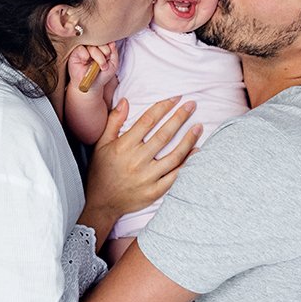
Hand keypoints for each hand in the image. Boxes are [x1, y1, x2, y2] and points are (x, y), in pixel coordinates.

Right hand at [68, 42, 118, 93]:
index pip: (106, 40)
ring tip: (98, 66)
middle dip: (105, 52)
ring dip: (98, 57)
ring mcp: (84, 48)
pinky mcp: (75, 52)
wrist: (91, 86)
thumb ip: (114, 53)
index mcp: (101, 46)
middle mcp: (93, 46)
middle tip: (104, 65)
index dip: (109, 48)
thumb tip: (111, 42)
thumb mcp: (113, 65)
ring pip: (92, 46)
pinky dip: (85, 56)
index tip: (109, 58)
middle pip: (99, 41)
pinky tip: (85, 62)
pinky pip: (81, 49)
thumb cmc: (101, 75)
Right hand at [80, 96, 201, 243]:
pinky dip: (188, 163)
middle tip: (192, 105)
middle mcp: (137, 160)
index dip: (163, 107)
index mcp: (124, 146)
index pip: (148, 121)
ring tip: (199, 126)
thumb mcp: (101, 144)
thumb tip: (126, 101)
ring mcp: (147, 177)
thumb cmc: (101, 171)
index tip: (176, 98)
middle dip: (180, 117)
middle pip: (164, 135)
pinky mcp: (154, 191)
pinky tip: (196, 151)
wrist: (101, 203)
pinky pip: (176, 176)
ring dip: (189, 139)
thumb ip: (113, 121)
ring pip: (174, 155)